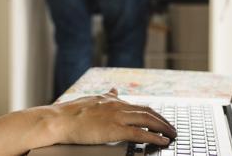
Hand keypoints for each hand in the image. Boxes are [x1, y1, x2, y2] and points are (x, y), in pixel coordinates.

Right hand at [54, 89, 176, 145]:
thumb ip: (105, 96)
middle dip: (162, 120)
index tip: (160, 119)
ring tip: (172, 134)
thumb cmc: (70, 113)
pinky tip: (163, 141)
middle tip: (172, 128)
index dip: (152, 113)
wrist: (59, 119)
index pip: (138, 105)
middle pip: (147, 111)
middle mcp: (117, 105)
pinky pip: (140, 133)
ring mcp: (117, 116)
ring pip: (148, 120)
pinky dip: (154, 137)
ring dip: (163, 127)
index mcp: (111, 100)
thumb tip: (114, 89)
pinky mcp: (115, 129)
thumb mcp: (91, 99)